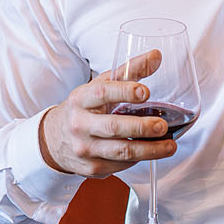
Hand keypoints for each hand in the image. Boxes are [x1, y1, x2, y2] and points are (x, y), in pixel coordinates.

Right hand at [37, 50, 179, 176]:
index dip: (124, 91)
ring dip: (149, 150)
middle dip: (141, 127)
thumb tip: (157, 56)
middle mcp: (79, 124)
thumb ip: (128, 72)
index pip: (102, 92)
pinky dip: (138, 159)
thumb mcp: (99, 86)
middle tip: (162, 126)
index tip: (145, 92)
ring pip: (121, 152)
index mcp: (80, 99)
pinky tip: (151, 153)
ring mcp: (84, 149)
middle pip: (113, 127)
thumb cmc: (84, 109)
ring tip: (170, 146)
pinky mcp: (91, 168)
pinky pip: (120, 165)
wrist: (53, 139)